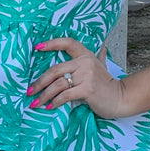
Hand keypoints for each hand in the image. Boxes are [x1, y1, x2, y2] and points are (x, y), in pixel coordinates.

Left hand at [25, 37, 139, 119]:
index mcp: (86, 55)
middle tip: (30, 91)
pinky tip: (49, 107)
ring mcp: (87, 76)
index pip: (68, 43)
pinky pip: (65, 95)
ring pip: (58, 84)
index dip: (52, 44)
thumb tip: (102, 45)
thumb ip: (99, 56)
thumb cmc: (107, 84)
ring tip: (35, 103)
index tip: (37, 48)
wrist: (120, 98)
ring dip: (44, 95)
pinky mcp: (87, 89)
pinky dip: (55, 102)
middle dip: (40, 82)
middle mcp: (85, 63)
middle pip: (55, 70)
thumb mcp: (103, 66)